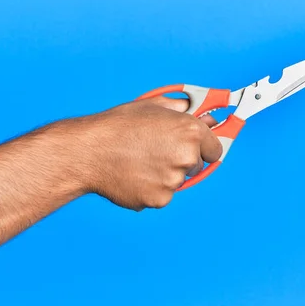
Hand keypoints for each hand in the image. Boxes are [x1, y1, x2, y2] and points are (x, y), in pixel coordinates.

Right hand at [61, 97, 221, 210]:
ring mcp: (174, 180)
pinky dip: (151, 189)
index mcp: (190, 131)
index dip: (205, 149)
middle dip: (182, 161)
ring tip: (139, 162)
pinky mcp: (160, 199)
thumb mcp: (152, 106)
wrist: (89, 152)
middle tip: (157, 153)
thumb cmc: (117, 126)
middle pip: (197, 166)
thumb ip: (181, 110)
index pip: (215, 149)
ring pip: (177, 181)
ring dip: (164, 175)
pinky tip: (133, 176)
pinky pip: (162, 195)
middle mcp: (186, 156)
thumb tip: (200, 114)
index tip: (199, 151)